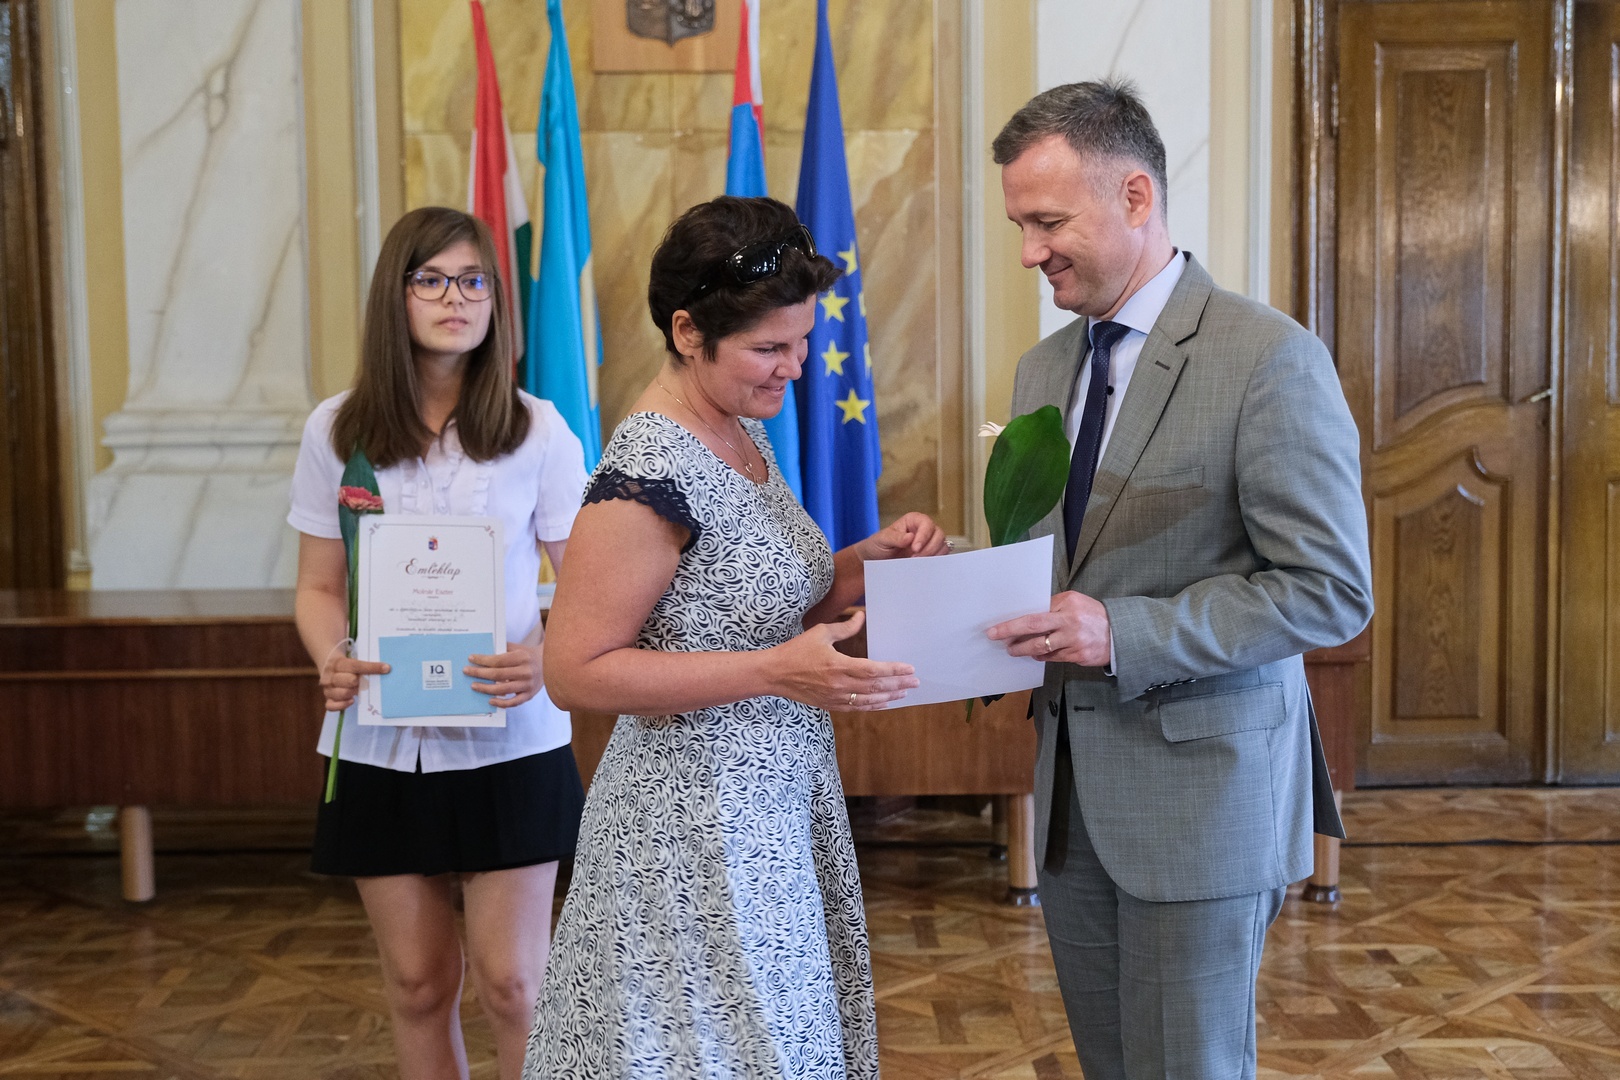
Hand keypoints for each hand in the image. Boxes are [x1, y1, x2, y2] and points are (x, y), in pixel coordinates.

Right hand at [319, 650, 389, 712]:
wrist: (329, 669)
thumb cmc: (346, 666)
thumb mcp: (351, 660)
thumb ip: (364, 664)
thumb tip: (385, 668)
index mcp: (337, 663)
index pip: (356, 666)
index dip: (372, 667)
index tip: (386, 668)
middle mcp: (330, 676)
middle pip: (348, 680)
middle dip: (359, 682)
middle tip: (365, 682)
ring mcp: (327, 689)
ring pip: (341, 694)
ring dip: (352, 692)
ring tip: (358, 690)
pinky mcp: (327, 699)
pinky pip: (331, 706)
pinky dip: (342, 705)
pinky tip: (352, 701)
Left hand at [466, 643, 544, 708]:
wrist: (550, 664)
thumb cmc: (528, 656)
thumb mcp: (518, 648)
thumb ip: (502, 649)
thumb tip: (482, 654)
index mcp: (522, 657)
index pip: (498, 660)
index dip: (483, 660)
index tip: (471, 659)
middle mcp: (526, 671)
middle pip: (498, 674)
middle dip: (480, 673)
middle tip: (467, 672)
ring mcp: (528, 685)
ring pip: (503, 689)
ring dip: (486, 688)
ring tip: (474, 686)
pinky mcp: (530, 695)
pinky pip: (513, 702)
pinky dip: (501, 703)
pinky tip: (490, 700)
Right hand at [769, 610, 919, 710]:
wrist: (774, 675)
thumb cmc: (796, 651)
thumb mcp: (820, 633)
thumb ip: (844, 628)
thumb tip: (862, 617)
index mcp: (838, 666)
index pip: (874, 670)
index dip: (894, 670)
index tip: (910, 668)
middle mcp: (840, 685)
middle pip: (876, 687)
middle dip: (899, 684)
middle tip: (916, 682)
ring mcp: (835, 698)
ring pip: (869, 700)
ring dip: (890, 696)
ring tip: (905, 692)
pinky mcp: (831, 705)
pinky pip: (857, 708)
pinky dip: (874, 706)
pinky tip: (884, 702)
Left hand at [856, 512, 949, 560]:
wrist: (875, 561)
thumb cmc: (878, 545)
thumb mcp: (882, 540)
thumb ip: (895, 537)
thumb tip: (910, 537)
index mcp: (913, 520)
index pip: (926, 523)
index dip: (924, 536)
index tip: (915, 548)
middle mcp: (924, 530)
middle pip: (939, 534)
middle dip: (930, 548)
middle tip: (915, 559)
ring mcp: (929, 543)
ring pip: (942, 546)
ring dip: (933, 556)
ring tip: (917, 564)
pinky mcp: (930, 555)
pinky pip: (940, 557)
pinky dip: (935, 563)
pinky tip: (923, 568)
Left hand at [987, 590, 1110, 667]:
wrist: (1120, 633)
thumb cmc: (1092, 615)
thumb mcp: (1075, 603)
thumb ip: (1053, 606)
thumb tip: (1027, 615)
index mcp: (1067, 603)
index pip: (1035, 612)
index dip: (1015, 621)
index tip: (998, 626)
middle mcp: (1069, 621)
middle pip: (1033, 626)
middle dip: (1010, 632)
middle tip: (995, 637)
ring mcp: (1073, 640)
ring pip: (1040, 647)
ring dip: (1023, 649)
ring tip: (1012, 650)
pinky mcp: (1077, 655)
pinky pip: (1052, 657)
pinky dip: (1041, 656)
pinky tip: (1034, 654)